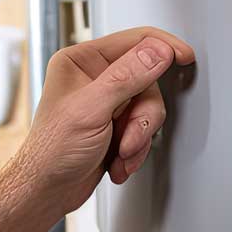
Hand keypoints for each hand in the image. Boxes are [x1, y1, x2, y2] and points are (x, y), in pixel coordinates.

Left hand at [11, 26, 195, 216]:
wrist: (47, 190)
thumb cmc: (51, 151)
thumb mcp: (92, 109)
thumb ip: (127, 77)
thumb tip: (157, 51)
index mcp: (81, 61)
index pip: (133, 40)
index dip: (162, 48)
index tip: (184, 56)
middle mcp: (94, 77)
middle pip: (146, 82)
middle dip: (142, 117)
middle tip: (129, 136)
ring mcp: (106, 102)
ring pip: (147, 109)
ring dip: (138, 137)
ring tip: (120, 152)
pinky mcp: (114, 124)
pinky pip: (143, 129)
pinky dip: (134, 149)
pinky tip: (116, 160)